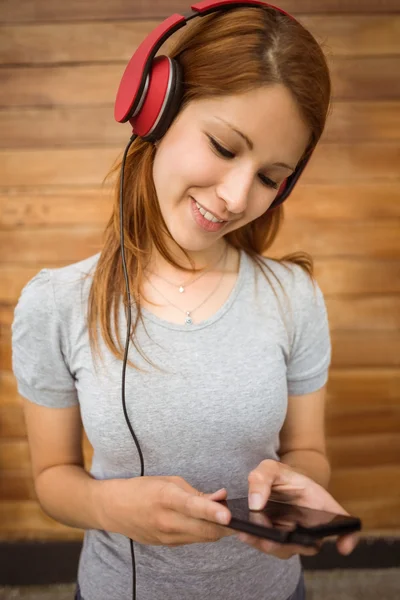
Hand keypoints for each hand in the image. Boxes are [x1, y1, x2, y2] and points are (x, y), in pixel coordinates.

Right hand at [98, 475, 233, 546]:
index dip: (212, 511)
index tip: (228, 515)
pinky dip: (202, 532)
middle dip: (224, 526)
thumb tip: (221, 498)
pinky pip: (192, 540)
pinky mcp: (167, 545)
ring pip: (202, 537)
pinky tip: (204, 523)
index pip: (193, 506)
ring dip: (215, 529)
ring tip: (223, 517)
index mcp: (165, 497)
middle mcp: (166, 520)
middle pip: (204, 529)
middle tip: (240, 518)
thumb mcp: (169, 481)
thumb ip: (196, 492)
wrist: (114, 508)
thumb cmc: (142, 488)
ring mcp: (166, 536)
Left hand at [238, 459, 359, 559]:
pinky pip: (268, 546)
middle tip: (270, 539)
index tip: (343, 547)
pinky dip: (255, 542)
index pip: (343, 522)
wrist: (270, 484)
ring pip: (285, 549)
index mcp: (320, 504)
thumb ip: (262, 479)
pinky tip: (241, 532)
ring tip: (247, 533)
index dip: (348, 536)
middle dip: (289, 544)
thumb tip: (256, 504)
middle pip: (308, 544)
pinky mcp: (275, 540)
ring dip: (267, 544)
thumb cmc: (279, 476)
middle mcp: (311, 525)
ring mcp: (294, 535)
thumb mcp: (271, 468)